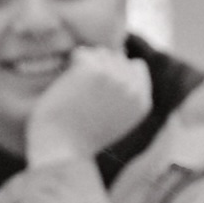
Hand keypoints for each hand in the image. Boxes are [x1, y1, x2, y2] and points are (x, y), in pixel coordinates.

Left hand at [26, 45, 151, 165]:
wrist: (61, 149)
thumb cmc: (80, 138)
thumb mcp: (113, 121)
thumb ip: (123, 97)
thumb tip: (126, 64)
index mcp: (142, 102)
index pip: (137, 67)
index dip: (117, 71)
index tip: (98, 87)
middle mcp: (132, 88)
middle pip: (117, 57)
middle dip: (100, 67)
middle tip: (81, 91)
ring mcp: (115, 78)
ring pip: (100, 53)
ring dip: (85, 65)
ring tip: (74, 90)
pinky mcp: (93, 70)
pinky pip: (81, 54)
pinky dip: (71, 65)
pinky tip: (66, 84)